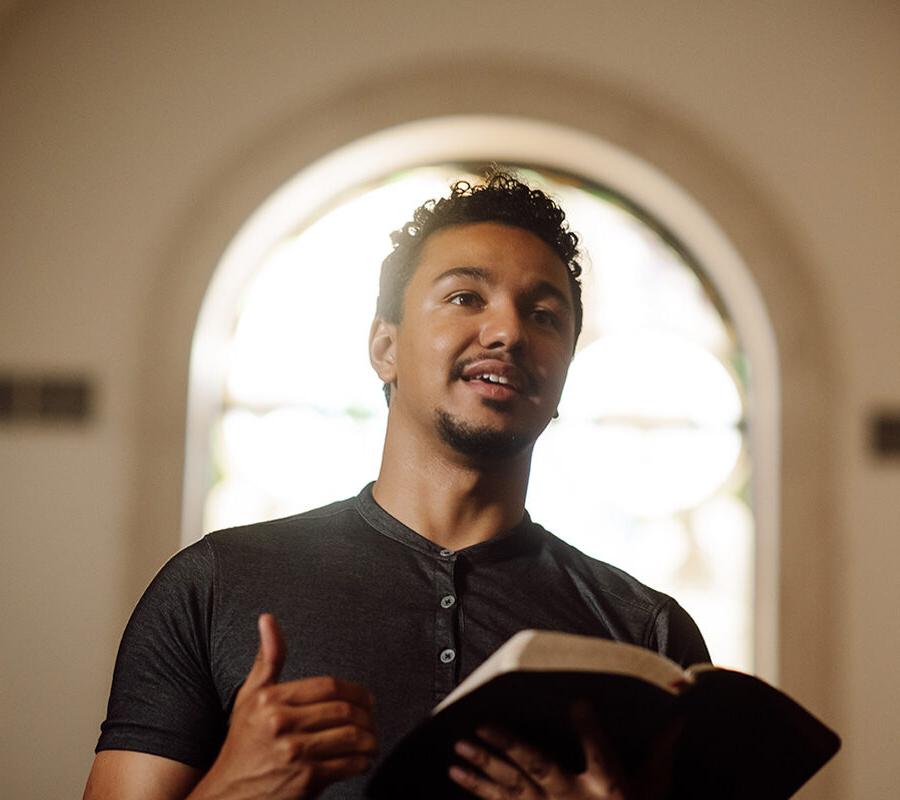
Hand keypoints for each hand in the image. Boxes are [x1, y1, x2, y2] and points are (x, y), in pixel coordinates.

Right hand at [189, 613, 377, 799]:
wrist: (228, 795)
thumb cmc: (243, 743)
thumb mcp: (249, 697)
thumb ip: (267, 659)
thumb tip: (268, 618)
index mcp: (270, 700)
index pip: (327, 686)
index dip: (355, 690)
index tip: (366, 698)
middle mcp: (281, 724)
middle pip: (343, 710)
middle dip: (366, 715)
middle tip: (372, 719)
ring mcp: (294, 753)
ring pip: (351, 736)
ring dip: (370, 739)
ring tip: (372, 740)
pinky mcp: (306, 780)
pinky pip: (349, 764)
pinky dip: (363, 761)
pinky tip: (363, 760)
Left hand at [449, 703, 675, 799]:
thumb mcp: (654, 787)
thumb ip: (662, 750)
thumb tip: (681, 717)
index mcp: (608, 786)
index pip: (598, 749)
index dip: (588, 726)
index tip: (577, 703)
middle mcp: (574, 799)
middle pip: (537, 766)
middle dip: (507, 745)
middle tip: (478, 725)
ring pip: (511, 786)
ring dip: (482, 766)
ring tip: (458, 748)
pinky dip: (478, 791)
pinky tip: (458, 775)